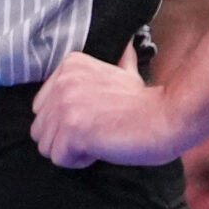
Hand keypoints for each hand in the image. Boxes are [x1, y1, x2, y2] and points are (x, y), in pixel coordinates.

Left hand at [31, 46, 184, 167]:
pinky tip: (102, 149)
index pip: (41, 107)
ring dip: (72, 152)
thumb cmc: (148, 103)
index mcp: (69, 66)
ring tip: (100, 141)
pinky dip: (80, 161)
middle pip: (39, 128)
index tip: (95, 120)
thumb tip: (125, 47)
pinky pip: (59, 159)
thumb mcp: (124, 73)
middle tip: (97, 134)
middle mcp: (62, 82)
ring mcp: (65, 106)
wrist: (169, 117)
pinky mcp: (73, 130)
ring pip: (46, 146)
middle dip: (65, 138)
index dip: (66, 121)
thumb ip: (113, 63)